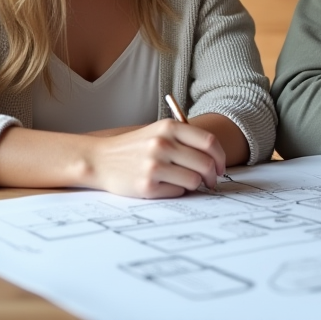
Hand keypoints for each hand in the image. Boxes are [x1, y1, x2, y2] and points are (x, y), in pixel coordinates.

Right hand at [80, 119, 225, 197]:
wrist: (100, 160)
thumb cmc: (135, 147)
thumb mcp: (158, 131)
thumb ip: (185, 139)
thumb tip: (215, 159)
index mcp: (168, 128)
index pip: (209, 142)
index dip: (220, 157)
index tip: (220, 167)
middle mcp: (162, 144)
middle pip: (205, 163)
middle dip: (212, 176)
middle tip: (211, 181)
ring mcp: (154, 165)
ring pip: (194, 180)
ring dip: (194, 184)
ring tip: (183, 181)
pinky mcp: (147, 186)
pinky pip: (178, 192)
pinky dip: (177, 191)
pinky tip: (164, 185)